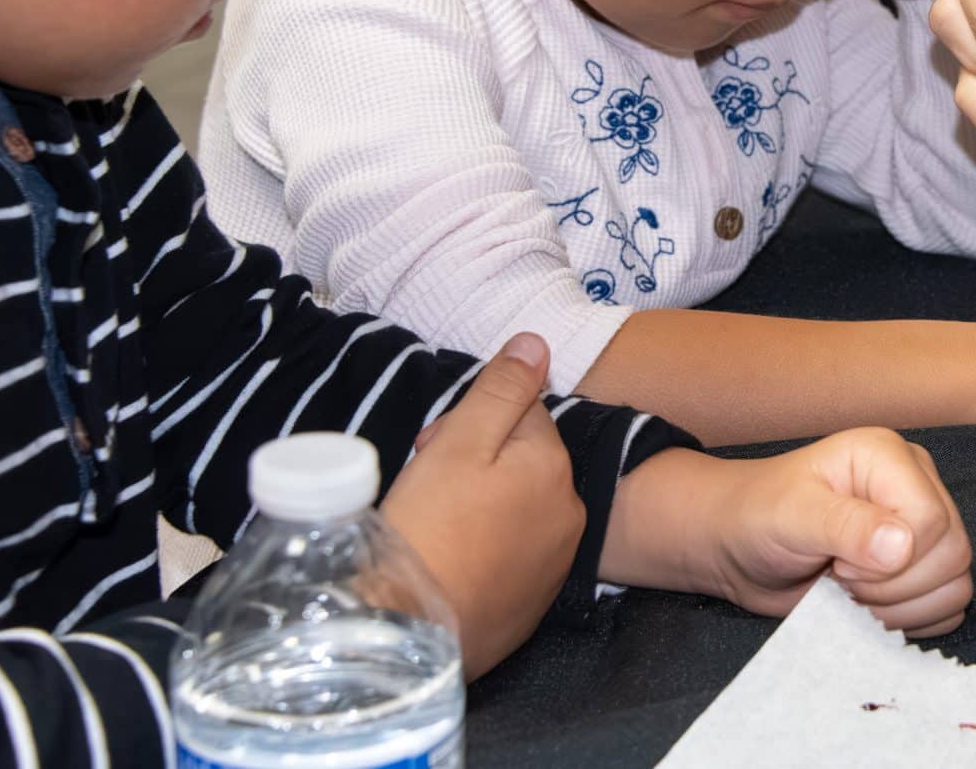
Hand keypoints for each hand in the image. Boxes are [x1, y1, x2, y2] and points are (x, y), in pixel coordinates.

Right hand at [382, 333, 582, 679]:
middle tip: (426, 486)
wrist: (406, 631)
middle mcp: (569, 515)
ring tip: (434, 525)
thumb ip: (501, 390)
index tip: (431, 446)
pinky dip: (485, 551)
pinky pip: (511, 557)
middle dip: (477, 462)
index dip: (470, 424)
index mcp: (554, 467)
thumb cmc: (428, 528)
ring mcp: (553, 566)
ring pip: (517, 508)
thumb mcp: (459, 442)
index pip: (522, 414)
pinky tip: (449, 561)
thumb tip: (538, 342)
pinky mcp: (532, 606)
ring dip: (482, 504)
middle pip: (522, 462)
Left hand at [605, 430, 973, 636]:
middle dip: (893, 586)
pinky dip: (912, 618)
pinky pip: (949, 604)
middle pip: (953, 554)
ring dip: (900, 606)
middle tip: (842, 578)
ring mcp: (923, 526)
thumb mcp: (791, 516)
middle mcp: (917, 485)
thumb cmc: (758, 517)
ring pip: (956, 583)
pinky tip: (870, 605)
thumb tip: (902, 547)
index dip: (888, 559)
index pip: (930, 520)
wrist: (741, 545)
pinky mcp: (923, 564)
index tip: (838, 561)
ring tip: (852, 590)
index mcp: (890, 457)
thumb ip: (844, 526)